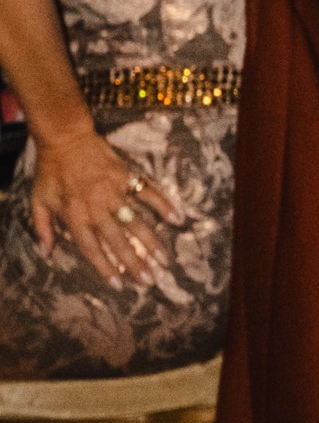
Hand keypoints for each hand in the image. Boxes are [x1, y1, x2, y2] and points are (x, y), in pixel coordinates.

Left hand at [25, 129, 179, 285]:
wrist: (66, 138)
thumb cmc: (50, 171)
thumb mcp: (38, 200)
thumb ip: (43, 228)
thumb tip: (47, 252)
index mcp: (74, 215)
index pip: (91, 248)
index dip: (105, 267)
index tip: (119, 284)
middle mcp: (96, 206)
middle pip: (118, 240)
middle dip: (134, 262)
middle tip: (149, 280)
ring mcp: (114, 191)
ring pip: (135, 221)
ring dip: (151, 242)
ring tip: (164, 260)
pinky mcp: (126, 176)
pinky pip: (148, 192)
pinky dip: (163, 205)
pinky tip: (176, 218)